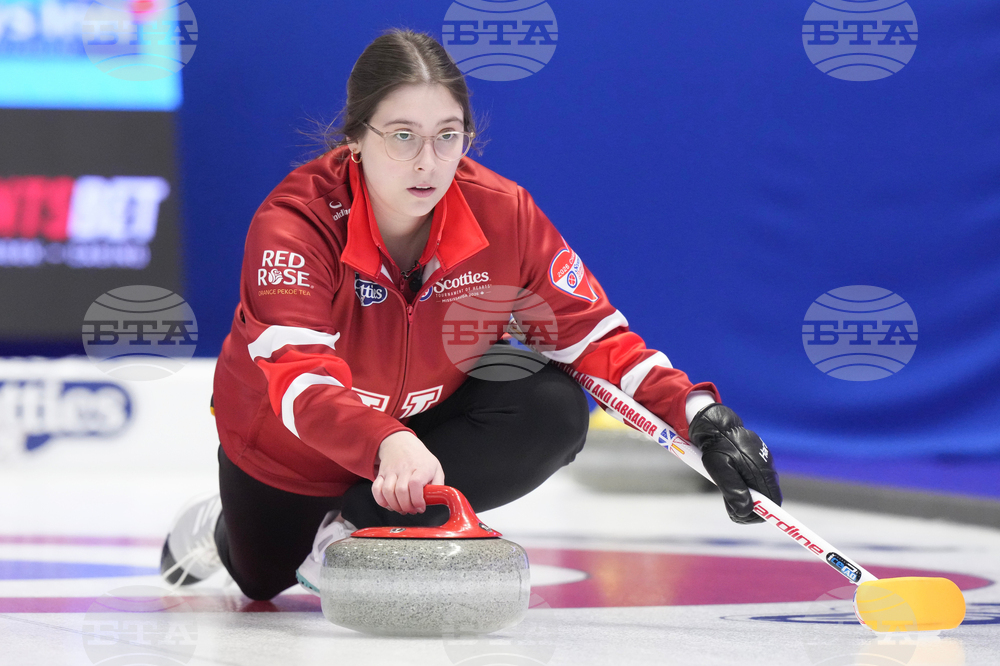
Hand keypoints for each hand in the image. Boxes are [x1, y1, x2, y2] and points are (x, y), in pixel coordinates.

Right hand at [372, 431, 444, 514]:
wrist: (401, 443)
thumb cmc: (420, 458)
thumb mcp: (436, 468)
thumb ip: (438, 484)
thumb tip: (436, 499)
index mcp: (421, 467)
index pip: (415, 484)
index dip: (417, 499)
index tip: (421, 507)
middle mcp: (405, 468)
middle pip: (401, 491)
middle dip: (406, 506)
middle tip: (412, 510)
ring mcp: (391, 471)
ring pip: (388, 491)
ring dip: (394, 505)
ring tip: (401, 508)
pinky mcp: (381, 474)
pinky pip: (376, 488)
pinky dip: (380, 500)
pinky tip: (389, 504)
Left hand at [688, 403, 781, 523]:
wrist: (716, 426)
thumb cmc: (717, 446)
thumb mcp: (720, 469)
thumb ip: (733, 490)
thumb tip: (745, 510)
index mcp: (762, 472)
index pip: (774, 503)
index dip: (762, 514)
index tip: (744, 516)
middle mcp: (767, 469)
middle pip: (766, 500)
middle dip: (749, 507)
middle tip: (729, 503)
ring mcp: (763, 466)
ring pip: (759, 492)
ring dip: (744, 497)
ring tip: (726, 488)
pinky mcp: (756, 463)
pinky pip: (754, 482)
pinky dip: (743, 487)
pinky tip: (730, 479)